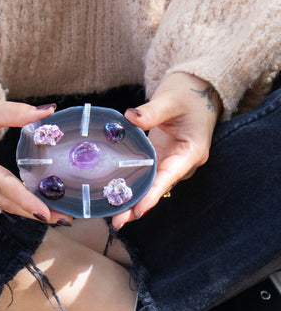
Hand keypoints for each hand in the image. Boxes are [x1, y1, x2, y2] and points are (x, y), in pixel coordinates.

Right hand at [0, 88, 72, 224]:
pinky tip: (32, 203)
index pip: (1, 184)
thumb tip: (48, 111)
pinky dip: (14, 201)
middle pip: (2, 200)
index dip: (25, 200)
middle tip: (63, 218)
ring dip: (25, 209)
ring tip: (54, 215)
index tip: (46, 213)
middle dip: (32, 211)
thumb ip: (16, 112)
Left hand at [112, 73, 221, 229]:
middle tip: (118, 222)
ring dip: (134, 197)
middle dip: (139, 204)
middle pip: (159, 186)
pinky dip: (134, 182)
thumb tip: (130, 117)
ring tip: (114, 214)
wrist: (196, 89)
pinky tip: (118, 191)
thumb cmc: (187, 94)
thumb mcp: (170, 100)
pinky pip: (148, 173)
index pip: (170, 176)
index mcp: (191, 151)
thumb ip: (152, 111)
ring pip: (152, 183)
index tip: (139, 211)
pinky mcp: (162, 154)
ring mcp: (172, 159)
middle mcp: (182, 161)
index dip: (153, 194)